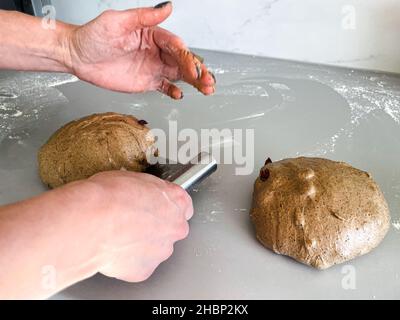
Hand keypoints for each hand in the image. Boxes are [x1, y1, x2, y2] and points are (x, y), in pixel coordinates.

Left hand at [65, 2, 215, 98]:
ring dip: (193, 81)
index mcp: (152, 34)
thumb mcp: (117, 22)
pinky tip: (180, 95)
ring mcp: (152, 67)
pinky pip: (164, 87)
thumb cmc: (93, 36)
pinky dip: (173, 91)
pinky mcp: (146, 81)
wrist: (77, 56)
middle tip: (208, 81)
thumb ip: (144, 16)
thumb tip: (167, 7)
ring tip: (206, 89)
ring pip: (178, 74)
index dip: (185, 55)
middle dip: (197, 71)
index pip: (175, 45)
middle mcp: (155, 51)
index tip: (192, 64)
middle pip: (182, 61)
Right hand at [87, 171, 192, 281]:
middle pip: (171, 229)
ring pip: (155, 249)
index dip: (166, 207)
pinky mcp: (146, 270)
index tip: (155, 208)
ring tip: (117, 237)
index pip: (183, 205)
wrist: (91, 222)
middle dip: (155, 228)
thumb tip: (143, 194)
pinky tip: (113, 250)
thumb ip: (148, 190)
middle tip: (131, 223)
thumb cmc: (108, 197)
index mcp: (176, 200)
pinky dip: (127, 261)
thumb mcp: (133, 178)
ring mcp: (162, 250)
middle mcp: (175, 226)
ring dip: (141, 245)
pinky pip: (138, 265)